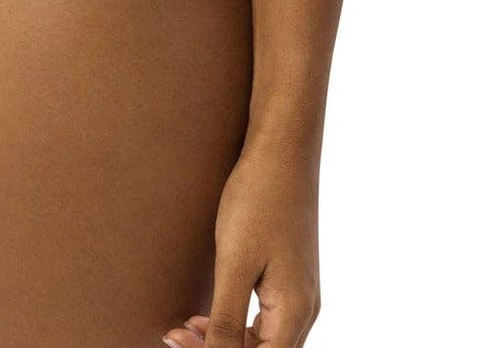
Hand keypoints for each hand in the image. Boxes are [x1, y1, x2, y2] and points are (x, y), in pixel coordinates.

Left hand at [162, 137, 321, 347]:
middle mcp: (304, 309)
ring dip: (224, 341)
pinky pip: (263, 318)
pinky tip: (206, 314)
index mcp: (294, 312)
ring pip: (262, 340)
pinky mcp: (289, 276)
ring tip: (185, 328)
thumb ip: (226, 320)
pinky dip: (235, 323)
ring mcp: (299, 292)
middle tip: (174, 336)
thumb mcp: (234, 263)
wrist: (282, 149)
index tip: (179, 343)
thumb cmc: (259, 199)